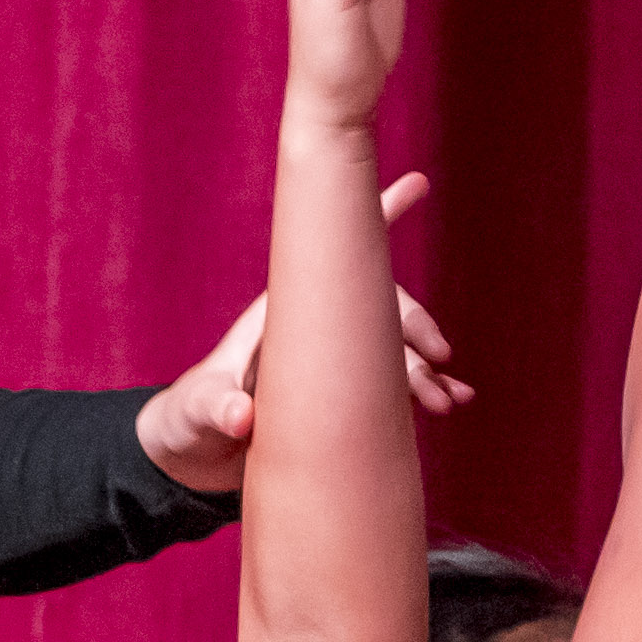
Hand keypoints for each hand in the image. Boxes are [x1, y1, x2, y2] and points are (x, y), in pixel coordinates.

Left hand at [139, 185, 466, 490]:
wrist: (194, 455)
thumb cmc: (189, 419)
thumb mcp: (197, 412)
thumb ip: (217, 409)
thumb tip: (241, 416)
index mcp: (284, 312)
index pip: (334, 255)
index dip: (374, 216)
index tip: (414, 185)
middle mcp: (316, 330)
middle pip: (381, 307)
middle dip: (416, 328)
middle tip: (440, 359)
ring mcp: (332, 362)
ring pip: (394, 350)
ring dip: (428, 370)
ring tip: (452, 400)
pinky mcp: (342, 396)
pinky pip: (394, 385)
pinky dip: (425, 390)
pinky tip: (450, 402)